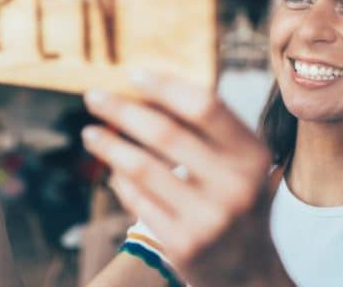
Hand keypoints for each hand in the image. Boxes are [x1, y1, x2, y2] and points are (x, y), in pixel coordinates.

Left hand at [82, 72, 291, 286]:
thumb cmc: (236, 199)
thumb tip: (146, 91)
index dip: (164, 86)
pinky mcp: (183, 245)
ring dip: (109, 145)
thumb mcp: (240, 162)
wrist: (249, 270)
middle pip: (165, 132)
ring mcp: (209, 218)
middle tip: (93, 96)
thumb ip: (206, 129)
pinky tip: (112, 170)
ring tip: (89, 133)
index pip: (204, 106)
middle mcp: (236, 185)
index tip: (132, 75)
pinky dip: (120, 180)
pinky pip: (138, 201)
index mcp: (252, 155)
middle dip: (122, 110)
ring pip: (142, 168)